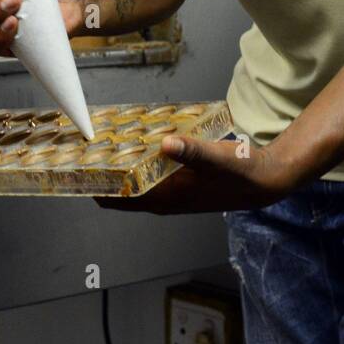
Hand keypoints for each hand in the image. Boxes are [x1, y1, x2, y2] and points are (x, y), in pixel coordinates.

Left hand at [95, 133, 303, 213]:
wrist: (267, 181)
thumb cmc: (243, 173)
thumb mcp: (218, 158)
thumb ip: (192, 151)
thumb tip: (164, 143)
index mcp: (168, 199)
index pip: (119, 199)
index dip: (96, 185)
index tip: (76, 167)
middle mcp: (166, 200)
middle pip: (122, 192)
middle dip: (103, 174)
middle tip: (84, 147)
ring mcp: (173, 194)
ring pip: (135, 183)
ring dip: (120, 168)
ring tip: (103, 142)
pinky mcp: (182, 185)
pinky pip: (151, 176)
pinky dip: (139, 163)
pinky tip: (140, 142)